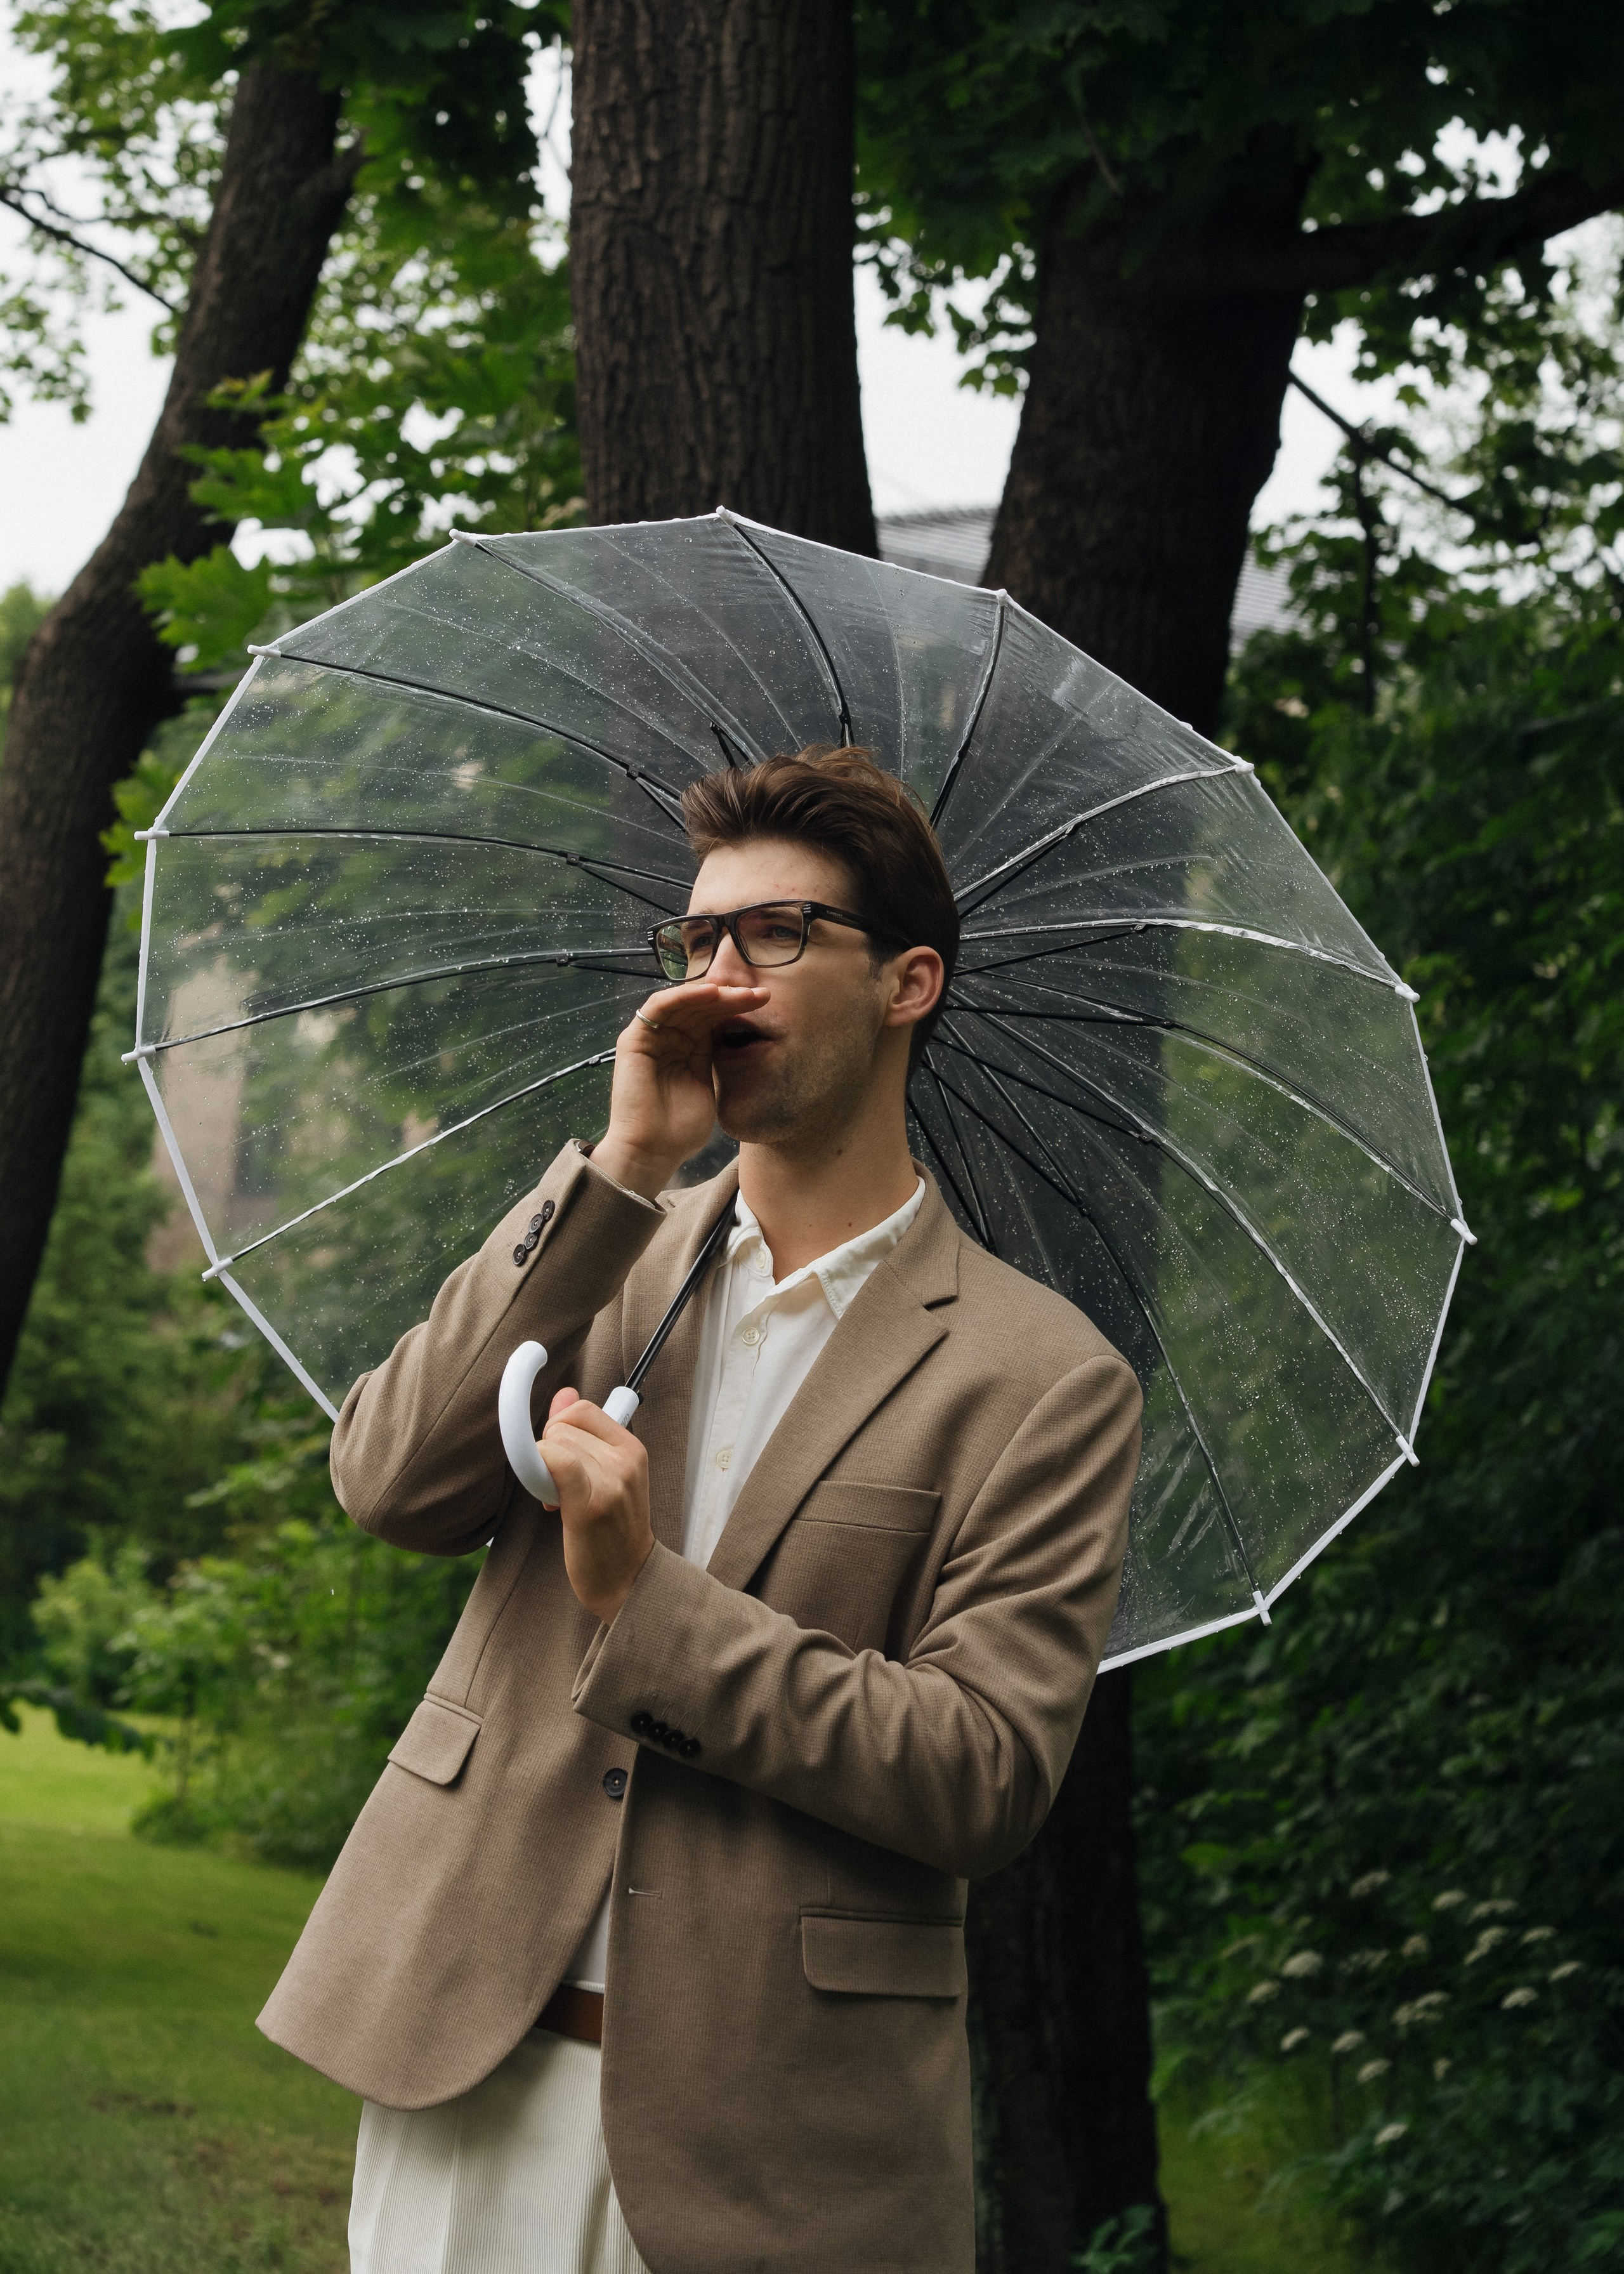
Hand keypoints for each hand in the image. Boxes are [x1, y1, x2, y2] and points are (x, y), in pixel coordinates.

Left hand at [538, 1387, 654, 1624]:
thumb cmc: (611, 1531)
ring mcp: (611, 1481)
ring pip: (550, 1446)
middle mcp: (625, 1460)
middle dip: (548, 1453)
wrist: (627, 1581)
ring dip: (542, 1473)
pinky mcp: (590, 1504)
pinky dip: (538, 1470)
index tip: (560, 1457)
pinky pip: (553, 1462)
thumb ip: (583, 1433)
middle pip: (561, 1427)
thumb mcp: (607, 1474)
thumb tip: (563, 1393)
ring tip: (561, 1503)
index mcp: (631, 1448)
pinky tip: (548, 1499)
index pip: (581, 1409)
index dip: (558, 1428)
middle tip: (561, 1489)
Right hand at [590, 979, 766, 1199]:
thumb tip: (744, 1038)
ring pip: (683, 1001)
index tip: (765, 1002)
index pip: (713, 1016)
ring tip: (741, 994)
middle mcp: (669, 1038)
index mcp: (688, 1048)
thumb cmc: (680, 1130)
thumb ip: (718, 1059)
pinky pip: (659, 1007)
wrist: (652, 1151)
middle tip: (762, 996)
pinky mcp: (635, 1039)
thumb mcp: (710, 1086)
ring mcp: (651, 1037)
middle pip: (701, 1005)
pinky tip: (711, 994)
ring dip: (713, 993)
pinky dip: (683, 996)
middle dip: (732, 997)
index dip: (738, 1006)